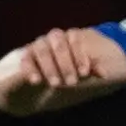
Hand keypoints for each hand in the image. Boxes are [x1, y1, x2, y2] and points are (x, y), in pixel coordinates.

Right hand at [0, 25, 123, 109]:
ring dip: (50, 66)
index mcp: (66, 41)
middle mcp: (50, 40)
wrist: (30, 87)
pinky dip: (30, 69)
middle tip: (72, 82)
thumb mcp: (75, 75)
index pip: (74, 38)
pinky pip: (25, 59)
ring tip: (56, 84)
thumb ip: (87, 71)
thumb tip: (103, 73)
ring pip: (42, 48)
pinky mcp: (21, 58)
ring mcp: (34, 47)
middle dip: (66, 62)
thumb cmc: (59, 77)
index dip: (80, 55)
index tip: (85, 73)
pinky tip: (36, 82)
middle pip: (58, 41)